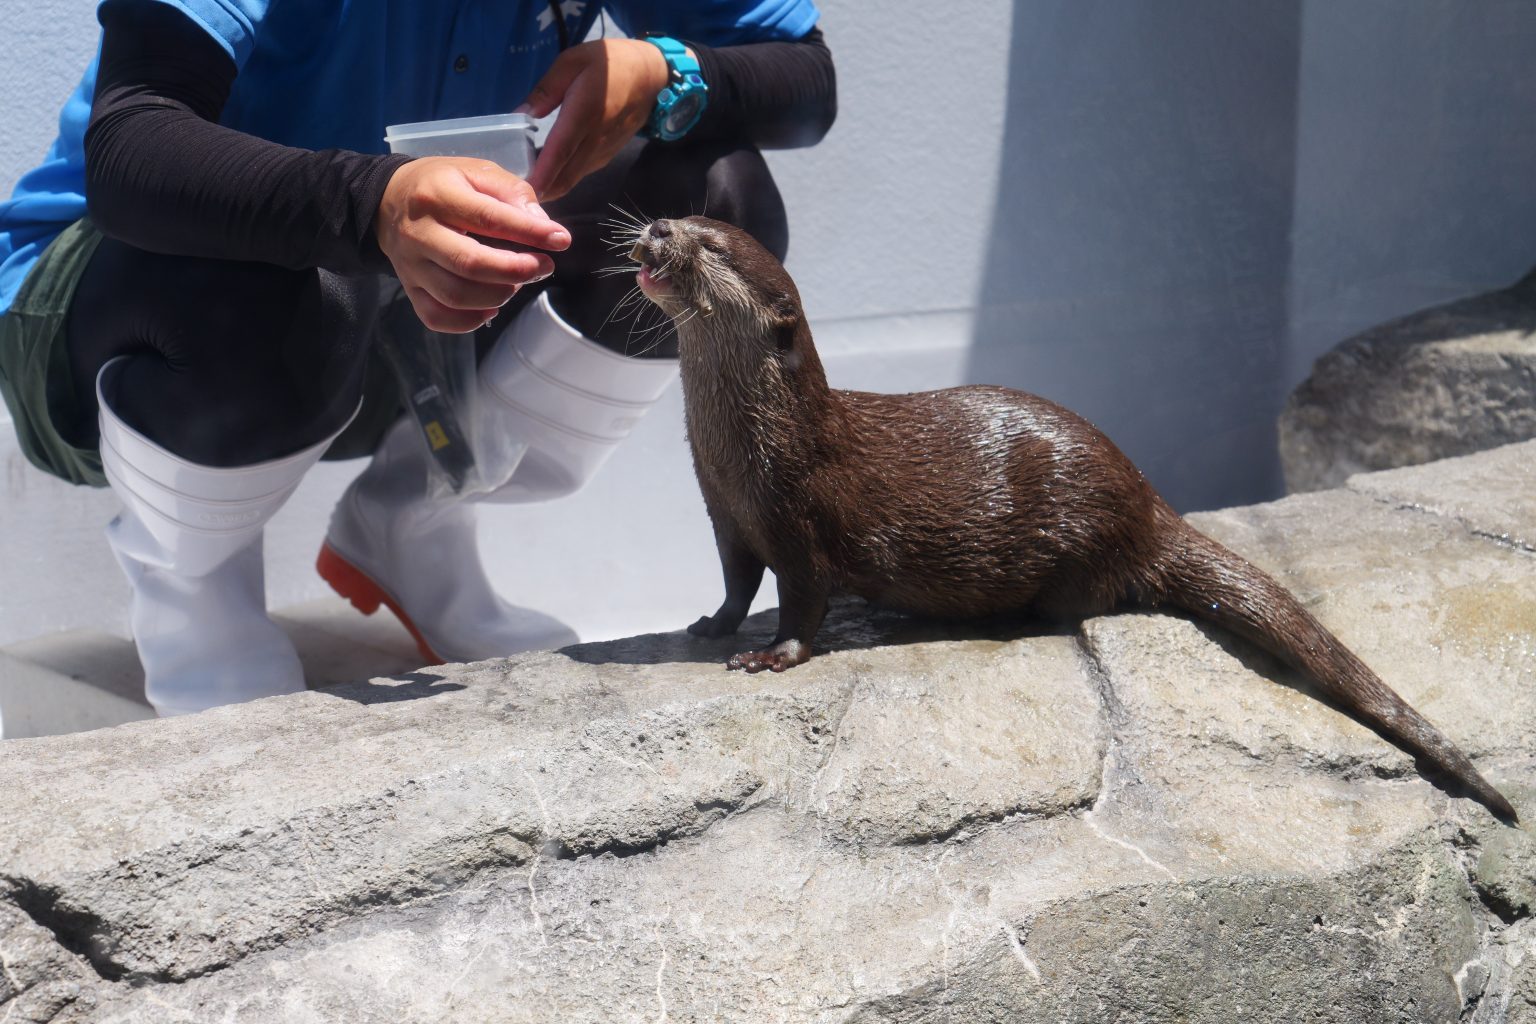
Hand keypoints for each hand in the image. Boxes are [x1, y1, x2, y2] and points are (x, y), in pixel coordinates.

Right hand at [376, 157, 571, 332]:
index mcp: (438, 196)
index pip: (488, 219)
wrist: (389, 200)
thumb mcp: (477, 172)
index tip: (560, 240)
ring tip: (517, 282)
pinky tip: (490, 306)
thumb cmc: (443, 185)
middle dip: (517, 270)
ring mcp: (411, 266)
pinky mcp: (409, 289)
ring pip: (456, 295)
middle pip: (470, 264)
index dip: (530, 233)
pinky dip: (470, 320)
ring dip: (498, 295)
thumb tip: (542, 225)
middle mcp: (420, 233)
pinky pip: (438, 317)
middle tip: (543, 266)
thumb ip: (513, 193)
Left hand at [521, 38, 671, 201]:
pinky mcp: (606, 156)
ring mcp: (603, 151)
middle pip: (564, 176)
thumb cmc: (609, 62)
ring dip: (550, 187)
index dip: (541, 175)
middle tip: (513, 193)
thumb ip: (546, 90)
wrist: (651, 76)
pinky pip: (580, 174)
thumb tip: (521, 113)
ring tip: (524, 186)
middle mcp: (595, 139)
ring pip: (572, 180)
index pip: (559, 152)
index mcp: (584, 113)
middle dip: (540, 190)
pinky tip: (546, 175)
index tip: (522, 190)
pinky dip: (562, 180)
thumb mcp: (571, 62)